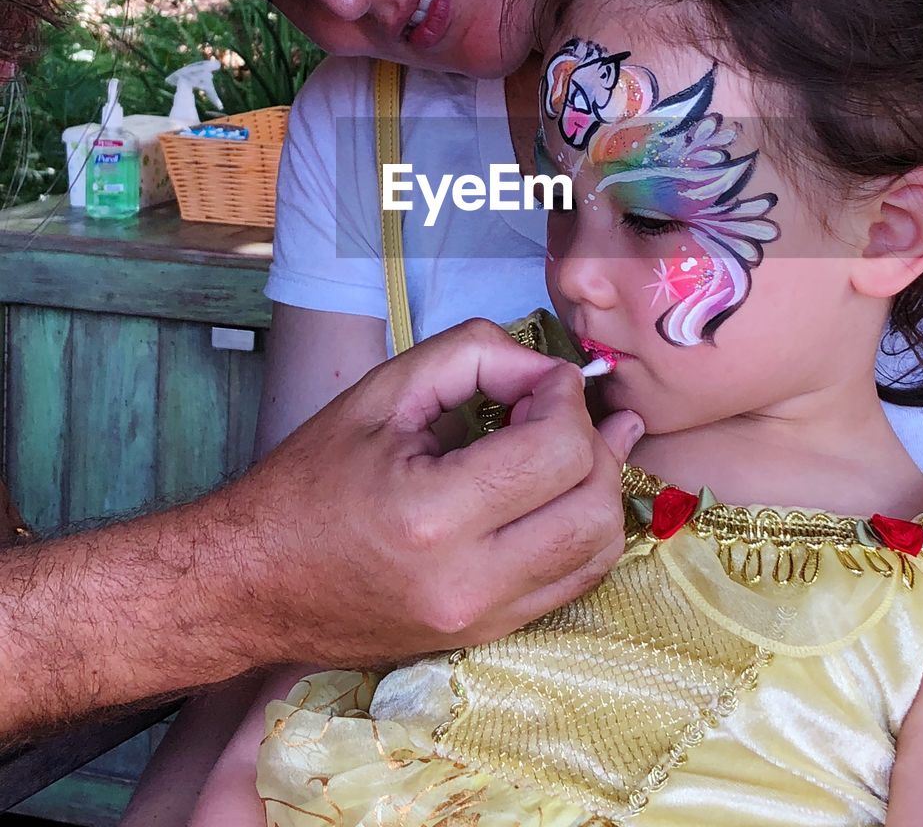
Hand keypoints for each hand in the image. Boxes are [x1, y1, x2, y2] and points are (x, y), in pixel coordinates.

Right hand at [217, 319, 641, 665]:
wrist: (255, 583)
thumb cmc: (309, 480)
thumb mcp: (382, 392)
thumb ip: (473, 355)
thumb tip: (547, 370)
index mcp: (431, 514)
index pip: (556, 449)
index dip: (565, 398)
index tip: (540, 379)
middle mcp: (469, 580)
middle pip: (593, 502)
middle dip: (592, 439)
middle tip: (552, 408)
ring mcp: (484, 619)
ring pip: (600, 549)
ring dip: (600, 485)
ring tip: (568, 443)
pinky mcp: (490, 635)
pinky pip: (576, 580)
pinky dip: (585, 526)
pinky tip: (565, 488)